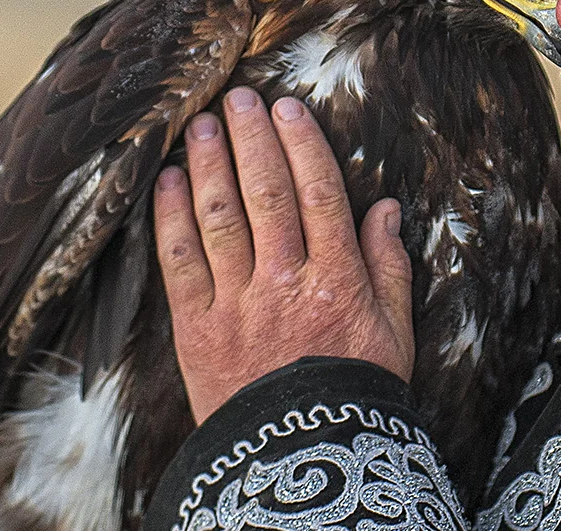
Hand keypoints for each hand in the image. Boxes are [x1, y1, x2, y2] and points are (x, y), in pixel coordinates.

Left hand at [152, 87, 413, 423]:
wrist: (299, 461)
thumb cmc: (355, 394)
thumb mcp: (394, 332)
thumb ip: (389, 266)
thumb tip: (385, 208)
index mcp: (337, 279)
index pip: (318, 194)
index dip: (301, 146)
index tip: (287, 109)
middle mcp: (285, 281)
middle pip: (265, 194)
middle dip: (250, 140)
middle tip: (237, 99)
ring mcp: (236, 303)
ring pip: (220, 218)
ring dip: (208, 166)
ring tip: (199, 127)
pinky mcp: (195, 327)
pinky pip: (179, 262)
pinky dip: (171, 217)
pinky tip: (167, 183)